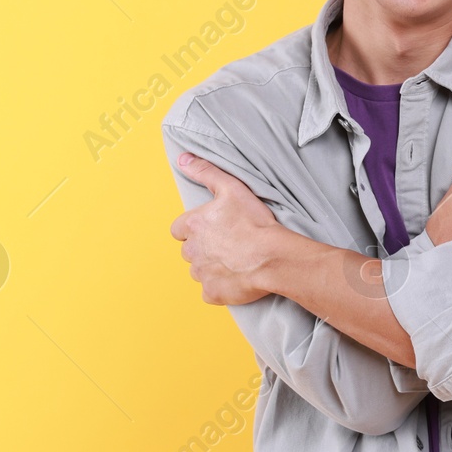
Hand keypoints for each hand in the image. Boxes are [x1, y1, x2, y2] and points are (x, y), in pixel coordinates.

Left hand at [169, 152, 283, 304]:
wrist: (273, 257)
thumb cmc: (255, 223)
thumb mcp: (232, 188)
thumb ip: (205, 172)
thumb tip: (182, 158)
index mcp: (193, 225)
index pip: (178, 229)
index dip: (194, 228)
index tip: (212, 228)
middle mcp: (192, 251)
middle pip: (189, 251)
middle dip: (203, 248)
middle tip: (228, 243)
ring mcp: (201, 274)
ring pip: (199, 270)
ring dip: (211, 266)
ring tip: (235, 260)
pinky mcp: (212, 293)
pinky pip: (210, 290)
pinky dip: (220, 286)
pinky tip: (236, 277)